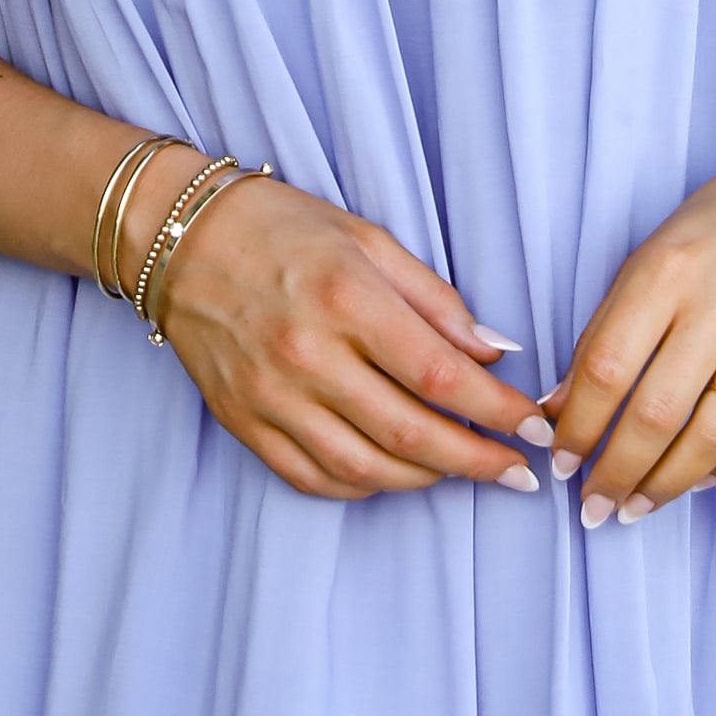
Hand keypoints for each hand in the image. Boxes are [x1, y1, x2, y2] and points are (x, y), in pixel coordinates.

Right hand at [134, 166, 553, 503]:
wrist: (179, 239)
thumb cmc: (282, 228)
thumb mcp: (370, 240)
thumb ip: (437, 301)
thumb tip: (496, 354)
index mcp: (348, 300)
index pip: (442, 376)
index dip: (498, 412)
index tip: (536, 429)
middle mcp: (307, 355)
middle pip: (411, 436)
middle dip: (479, 462)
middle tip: (521, 474)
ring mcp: (270, 396)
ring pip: (366, 469)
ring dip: (428, 480)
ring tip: (463, 471)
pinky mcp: (243, 422)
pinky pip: (314, 478)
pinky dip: (364, 487)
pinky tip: (395, 474)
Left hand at [546, 113, 715, 525]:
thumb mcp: (650, 258)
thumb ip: (607, 330)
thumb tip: (560, 409)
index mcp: (666, 272)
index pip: (606, 369)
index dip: (577, 427)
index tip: (561, 461)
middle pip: (655, 414)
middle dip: (614, 473)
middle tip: (592, 506)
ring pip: (712, 437)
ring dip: (666, 485)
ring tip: (637, 506)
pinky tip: (704, 478)